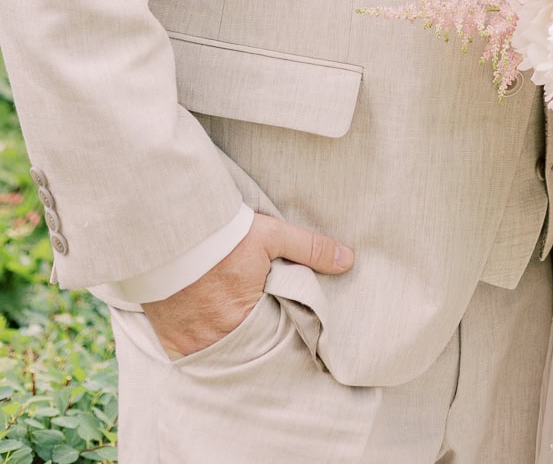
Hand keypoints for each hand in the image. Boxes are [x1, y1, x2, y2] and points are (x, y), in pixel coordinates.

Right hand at [142, 212, 354, 359]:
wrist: (169, 232)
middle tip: (261, 338)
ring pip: (215, 356)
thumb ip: (310, 249)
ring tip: (232, 335)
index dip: (278, 341)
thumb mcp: (272, 235)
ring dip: (225, 347)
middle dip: (253, 348)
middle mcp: (215, 340)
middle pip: (243, 353)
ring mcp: (189, 343)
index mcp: (245, 320)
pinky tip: (205, 334)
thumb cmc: (223, 235)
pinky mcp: (168, 339)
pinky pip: (187, 354)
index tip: (287, 339)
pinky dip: (198, 347)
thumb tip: (348, 260)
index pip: (271, 344)